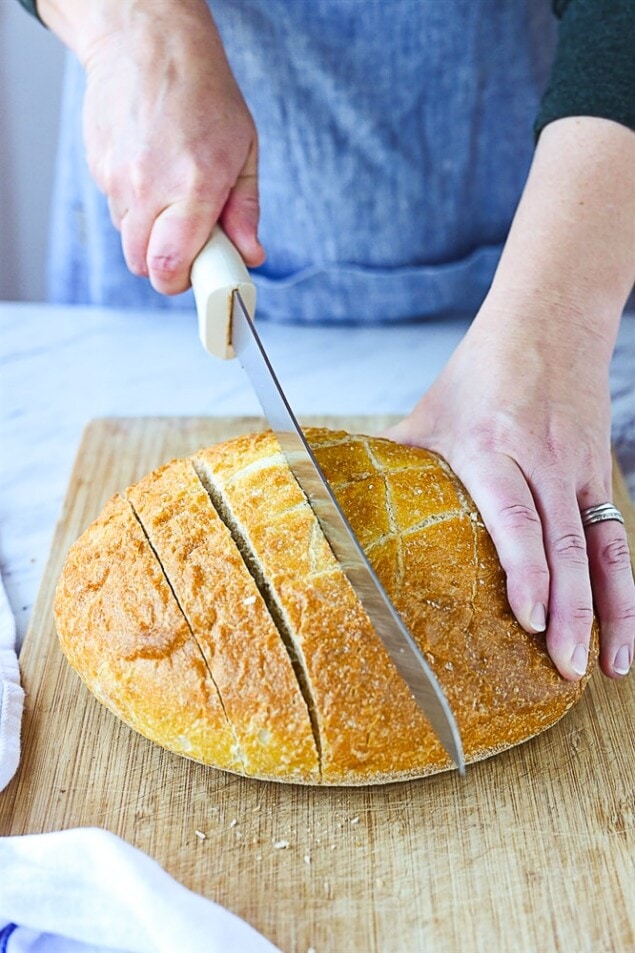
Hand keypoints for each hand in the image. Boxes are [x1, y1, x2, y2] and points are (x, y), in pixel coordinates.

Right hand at [43, 0, 263, 292]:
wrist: (149, 41)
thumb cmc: (204, 92)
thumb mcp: (244, 150)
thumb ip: (245, 210)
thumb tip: (251, 255)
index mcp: (194, 186)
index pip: (171, 267)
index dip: (183, 282)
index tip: (200, 276)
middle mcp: (151, 186)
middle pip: (144, 265)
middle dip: (167, 266)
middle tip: (189, 244)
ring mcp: (118, 177)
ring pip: (128, 240)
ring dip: (150, 237)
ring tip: (172, 200)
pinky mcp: (99, 167)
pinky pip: (116, 210)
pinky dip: (135, 208)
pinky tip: (151, 174)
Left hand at [385, 294, 633, 681]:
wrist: (551, 319)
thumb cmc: (483, 369)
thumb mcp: (431, 411)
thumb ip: (399, 462)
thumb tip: (341, 508)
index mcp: (493, 444)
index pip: (516, 516)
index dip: (526, 569)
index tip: (529, 619)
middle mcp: (543, 460)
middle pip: (563, 542)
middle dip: (569, 610)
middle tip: (562, 665)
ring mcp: (580, 468)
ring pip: (600, 546)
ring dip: (608, 609)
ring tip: (601, 665)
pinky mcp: (601, 473)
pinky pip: (616, 535)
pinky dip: (623, 585)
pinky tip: (620, 627)